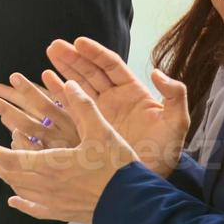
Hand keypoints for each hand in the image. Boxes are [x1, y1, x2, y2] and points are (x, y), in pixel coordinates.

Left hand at [0, 76, 144, 223]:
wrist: (134, 206)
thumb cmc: (117, 168)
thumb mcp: (102, 132)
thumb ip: (83, 107)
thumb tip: (68, 83)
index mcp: (50, 164)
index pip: (11, 156)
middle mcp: (46, 185)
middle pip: (11, 174)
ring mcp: (53, 203)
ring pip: (21, 190)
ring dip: (6, 179)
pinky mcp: (64, 214)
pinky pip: (36, 210)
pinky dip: (22, 204)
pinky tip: (15, 202)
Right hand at [46, 37, 189, 172]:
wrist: (148, 181)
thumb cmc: (166, 153)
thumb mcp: (177, 124)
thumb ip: (174, 96)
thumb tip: (157, 72)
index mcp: (133, 92)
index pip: (111, 66)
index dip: (95, 53)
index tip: (79, 42)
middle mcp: (114, 98)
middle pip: (91, 71)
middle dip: (73, 57)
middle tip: (55, 46)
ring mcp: (100, 111)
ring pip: (78, 84)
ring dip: (64, 68)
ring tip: (49, 54)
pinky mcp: (88, 126)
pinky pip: (70, 104)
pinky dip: (58, 91)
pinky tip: (46, 78)